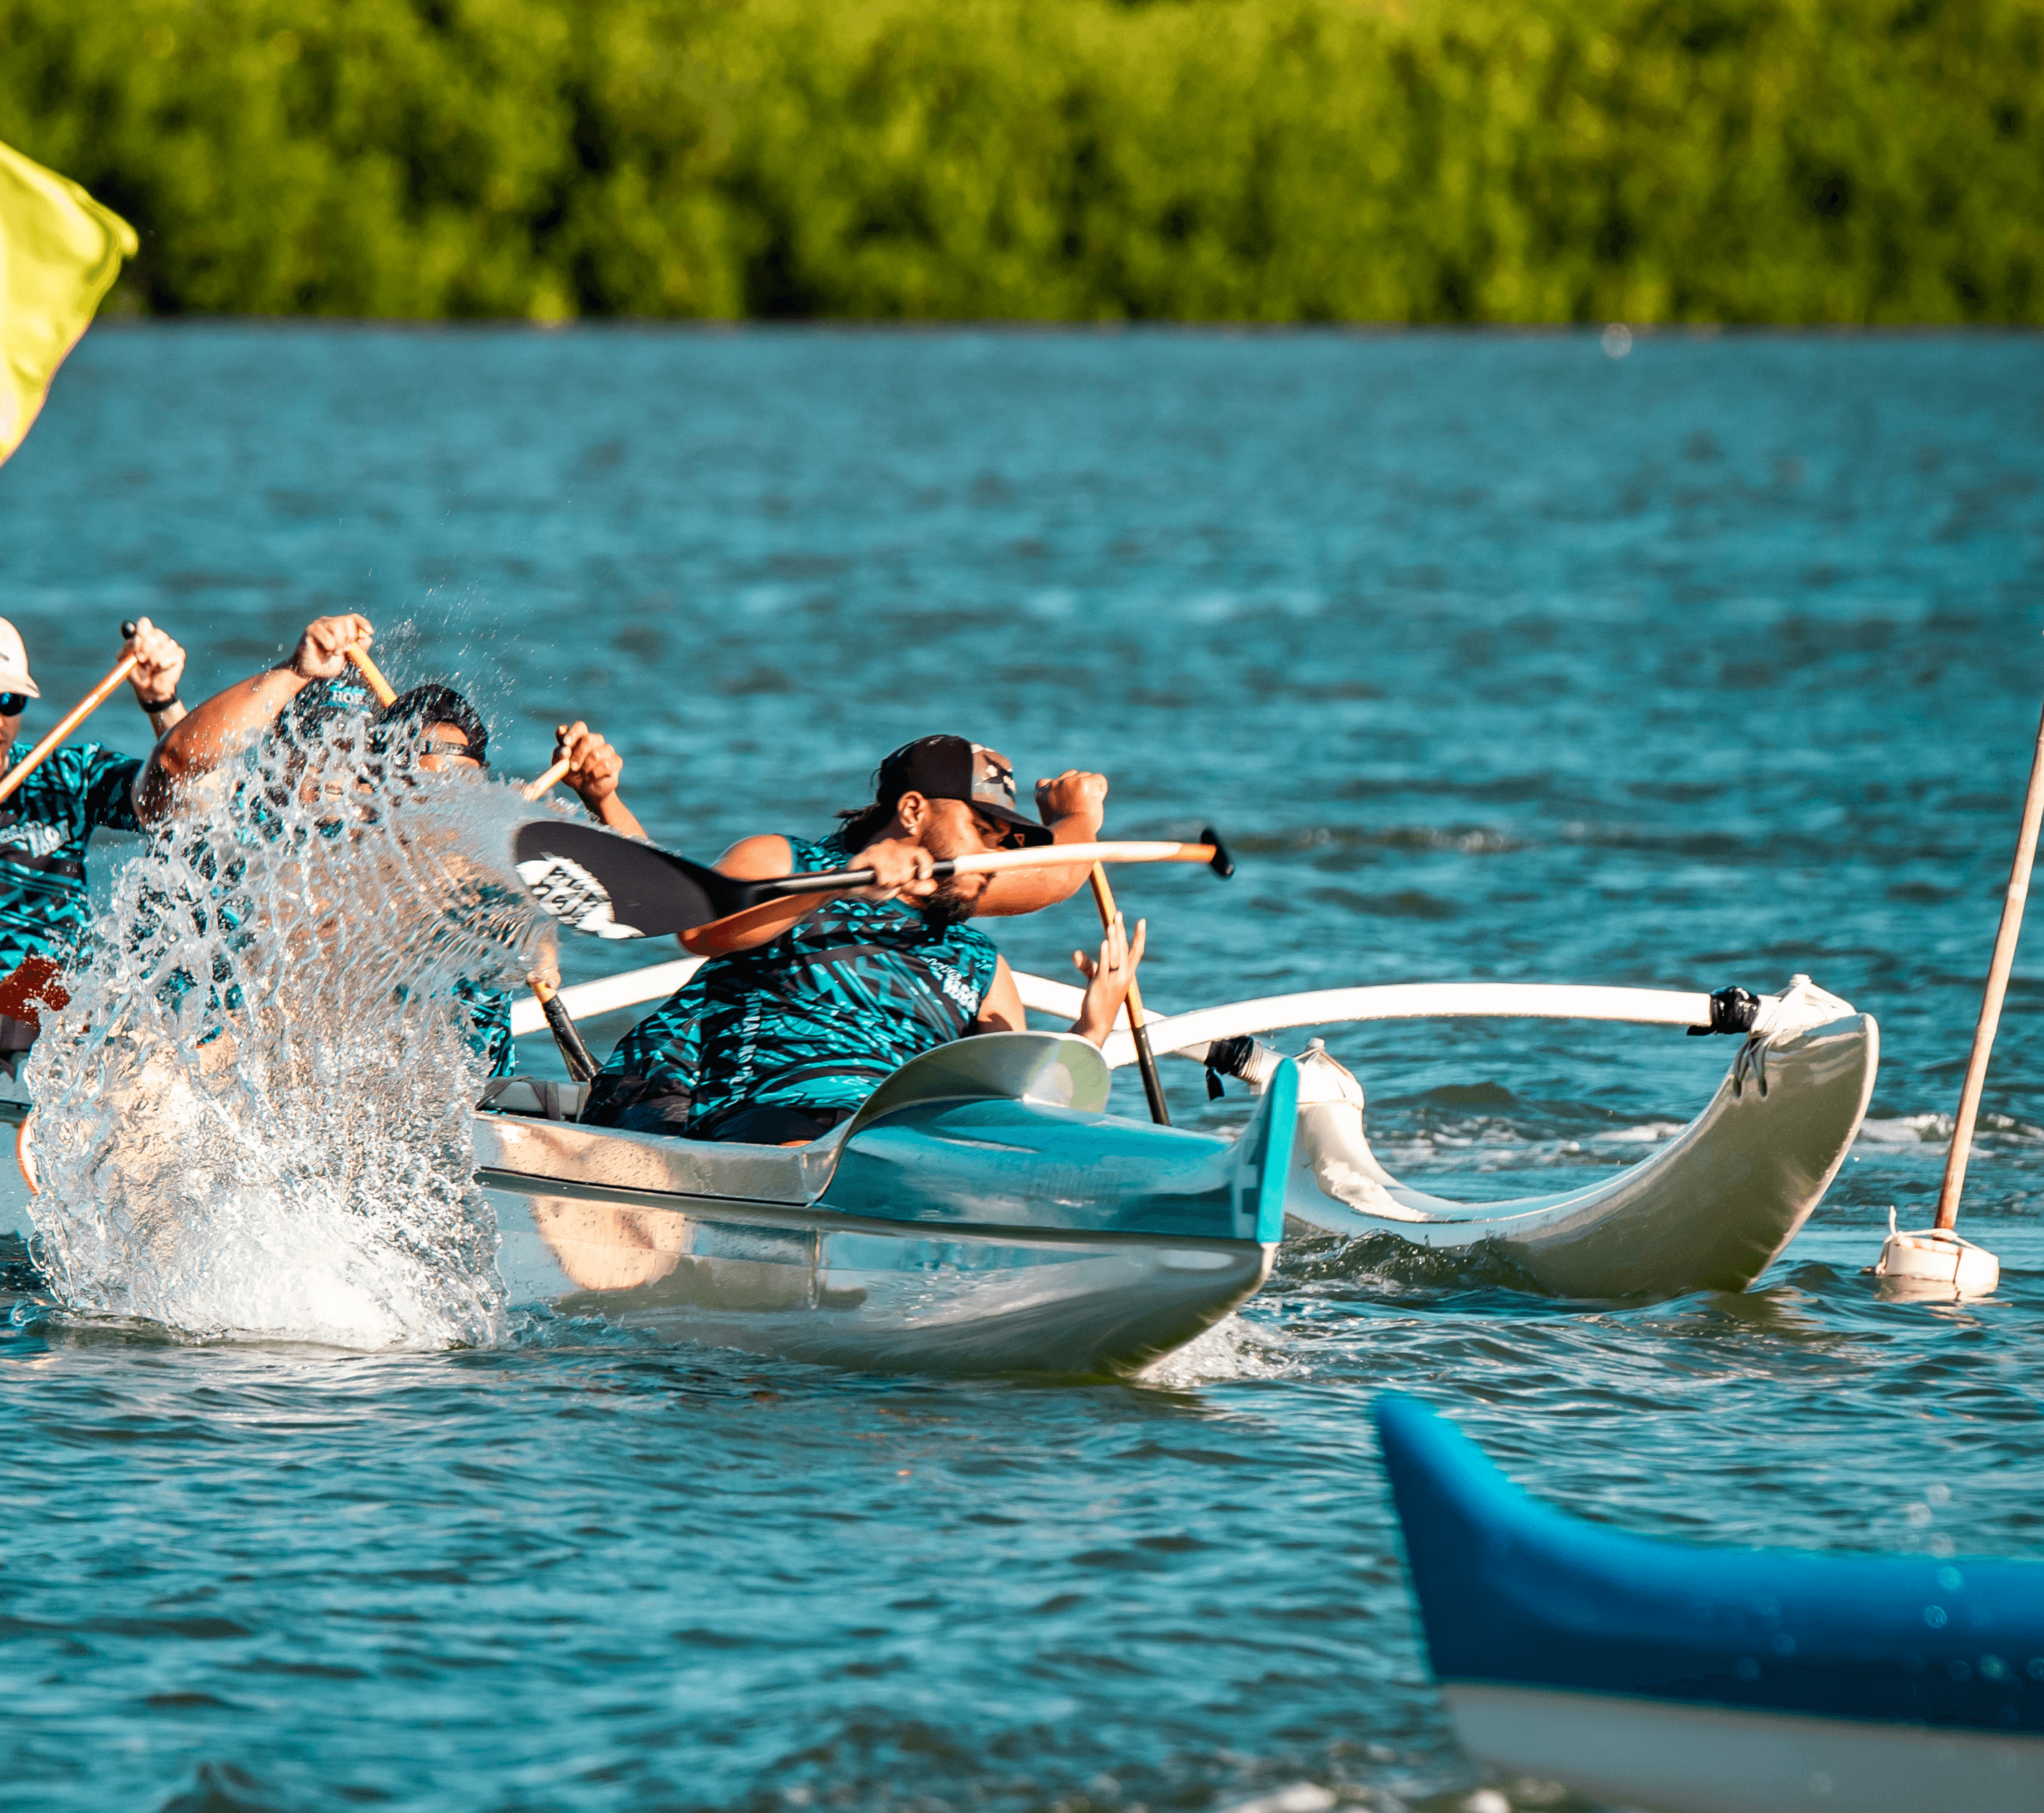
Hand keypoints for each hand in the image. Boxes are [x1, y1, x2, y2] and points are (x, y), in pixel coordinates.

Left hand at [124, 617, 184, 703]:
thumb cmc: (136, 673)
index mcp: (144, 635)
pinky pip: (169, 657)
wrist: (148, 690)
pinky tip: (160, 669)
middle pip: (155, 633)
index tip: (136, 645)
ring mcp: (170, 646)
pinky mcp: (179, 657)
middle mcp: (159, 639)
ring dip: (153, 659)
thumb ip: (128, 645)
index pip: (145, 623)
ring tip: (151, 667)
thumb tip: (132, 631)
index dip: (140, 633)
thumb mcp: (125, 658)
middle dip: (145, 648)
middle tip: (141, 659)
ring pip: (162, 646)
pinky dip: (162, 665)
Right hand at [287, 614, 373, 681]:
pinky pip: (325, 635)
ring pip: (337, 625)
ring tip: (334, 652)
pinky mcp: (310, 630)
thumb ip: (359, 649)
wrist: (312, 672)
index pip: (354, 618)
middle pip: (347, 620)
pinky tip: (324, 651)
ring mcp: (319, 624)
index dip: (363, 623)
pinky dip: (329, 646)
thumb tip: (369, 638)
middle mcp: (330, 622)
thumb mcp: (348, 658)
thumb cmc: (329, 664)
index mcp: (341, 627)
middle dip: (350, 637)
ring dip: (339, 643)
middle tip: (344, 650)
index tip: (370, 632)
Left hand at [553, 721, 621, 805]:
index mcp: (581, 737)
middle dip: (578, 754)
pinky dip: (595, 774)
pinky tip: (592, 778)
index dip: (573, 733)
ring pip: (596, 754)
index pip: (580, 727)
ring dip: (586, 768)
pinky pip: (605, 765)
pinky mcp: (616, 761)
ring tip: (583, 775)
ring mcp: (608, 750)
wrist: (586, 790)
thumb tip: (564, 750)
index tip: (566, 744)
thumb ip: (559, 755)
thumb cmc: (573, 774)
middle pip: (588, 739)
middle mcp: (596, 740)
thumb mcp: (560, 766)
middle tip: (572, 767)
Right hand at [849, 838, 936, 902]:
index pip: (922, 853)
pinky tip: (874, 880)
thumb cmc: (876, 884)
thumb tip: (934, 885)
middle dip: (901, 882)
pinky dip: (881, 882)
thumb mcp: (899, 887)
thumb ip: (917, 886)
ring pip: (897, 873)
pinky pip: (885, 874)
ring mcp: (881, 849)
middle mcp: (894, 846)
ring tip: (880, 881)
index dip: (926, 865)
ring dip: (889, 883)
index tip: (925, 875)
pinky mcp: (870, 854)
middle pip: (909, 868)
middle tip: (890, 882)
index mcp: (903, 852)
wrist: (852, 886)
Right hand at [1034, 769, 1107, 828]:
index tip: (1064, 804)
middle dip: (1076, 788)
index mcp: (1041, 794)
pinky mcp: (1083, 783)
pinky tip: (1096, 802)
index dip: (1059, 791)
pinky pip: (1099, 779)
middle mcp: (1053, 785)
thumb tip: (1064, 800)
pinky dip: (1101, 790)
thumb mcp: (1051, 818)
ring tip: (1086, 807)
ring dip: (1089, 789)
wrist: (1072, 835)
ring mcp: (1068, 783)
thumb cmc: (1066, 833)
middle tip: (1078, 808)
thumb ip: (1054, 803)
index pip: (1047, 782)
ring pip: (1085, 776)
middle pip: (1070, 776)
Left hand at [1071, 911, 1145, 1046]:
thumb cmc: (1098, 1001)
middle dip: (1121, 931)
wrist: (1096, 1024)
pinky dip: (1105, 954)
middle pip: (1124, 949)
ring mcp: (1113, 981)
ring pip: (1115, 956)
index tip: (1142, 921)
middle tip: (1118, 914)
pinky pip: (1104, 967)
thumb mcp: (1095, 980)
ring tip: (1112, 923)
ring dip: (1114, 939)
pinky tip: (1105, 942)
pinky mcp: (1101, 985)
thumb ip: (1088, 965)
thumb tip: (1075, 953)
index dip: (1139, 937)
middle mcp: (1123, 976)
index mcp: (1126, 974)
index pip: (1136, 952)